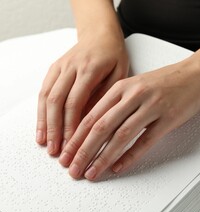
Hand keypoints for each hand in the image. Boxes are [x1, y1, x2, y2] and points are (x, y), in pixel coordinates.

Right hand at [36, 30, 128, 155]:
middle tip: (57, 151)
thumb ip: (107, 95)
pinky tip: (41, 128)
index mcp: (90, 69)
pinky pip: (43, 91)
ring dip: (45, 123)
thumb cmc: (114, 55)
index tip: (73, 144)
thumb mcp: (120, 74)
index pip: (75, 102)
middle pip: (57, 102)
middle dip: (55, 130)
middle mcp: (70, 67)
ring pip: (46, 97)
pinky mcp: (54, 68)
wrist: (100, 33)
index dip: (71, 126)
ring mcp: (60, 67)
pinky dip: (40, 111)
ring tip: (46, 144)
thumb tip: (94, 121)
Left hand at [58, 60, 199, 180]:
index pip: (91, 116)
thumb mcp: (136, 85)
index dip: (76, 138)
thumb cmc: (166, 81)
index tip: (67, 154)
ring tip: (92, 172)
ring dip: (103, 157)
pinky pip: (146, 141)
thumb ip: (116, 103)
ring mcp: (152, 106)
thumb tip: (94, 128)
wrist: (197, 74)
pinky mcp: (169, 118)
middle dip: (83, 151)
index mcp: (122, 86)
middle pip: (101, 127)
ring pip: (121, 136)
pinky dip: (130, 156)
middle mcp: (134, 95)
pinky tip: (119, 167)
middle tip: (73, 169)